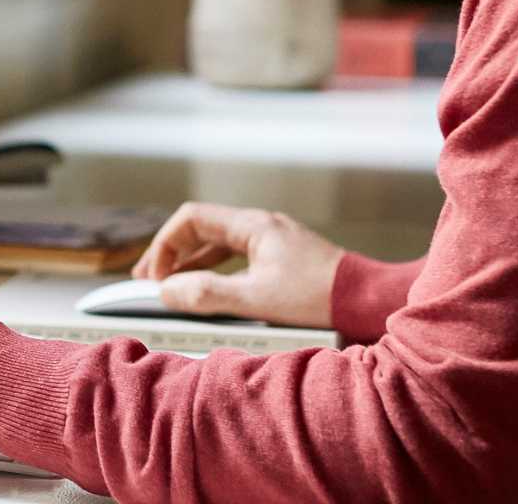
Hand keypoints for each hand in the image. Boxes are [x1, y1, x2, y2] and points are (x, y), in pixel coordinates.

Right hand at [130, 202, 344, 328]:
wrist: (365, 298)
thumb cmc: (317, 296)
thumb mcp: (256, 298)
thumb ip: (208, 293)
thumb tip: (167, 291)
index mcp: (252, 225)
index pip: (192, 219)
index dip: (165, 244)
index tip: (154, 275)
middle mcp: (261, 224)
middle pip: (203, 228)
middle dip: (173, 253)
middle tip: (151, 281)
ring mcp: (274, 239)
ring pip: (220, 243)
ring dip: (193, 262)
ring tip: (173, 287)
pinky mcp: (284, 256)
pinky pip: (238, 255)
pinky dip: (217, 269)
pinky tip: (212, 289)